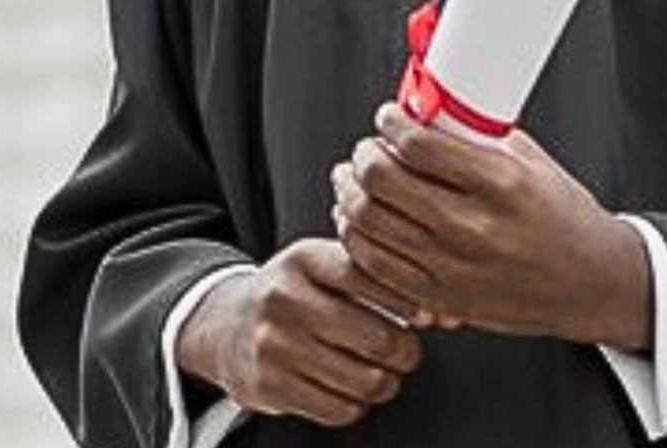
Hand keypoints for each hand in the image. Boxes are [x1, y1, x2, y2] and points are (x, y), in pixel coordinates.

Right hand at [175, 238, 422, 427]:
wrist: (226, 325)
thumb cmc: (296, 291)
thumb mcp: (323, 264)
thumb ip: (375, 275)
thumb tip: (439, 312)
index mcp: (304, 258)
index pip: (371, 276)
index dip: (408, 300)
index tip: (427, 315)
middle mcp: (284, 298)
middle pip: (373, 335)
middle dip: (404, 350)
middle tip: (409, 353)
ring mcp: (272, 344)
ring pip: (359, 378)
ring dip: (386, 382)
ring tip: (389, 375)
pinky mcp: (268, 387)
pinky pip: (335, 408)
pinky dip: (357, 405)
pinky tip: (357, 391)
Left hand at [332, 103, 652, 350]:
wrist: (589, 281)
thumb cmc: (563, 217)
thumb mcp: (531, 162)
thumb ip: (481, 138)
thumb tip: (434, 110)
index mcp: (501, 183)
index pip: (421, 146)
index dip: (391, 124)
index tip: (387, 117)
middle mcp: (475, 227)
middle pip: (385, 184)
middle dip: (365, 156)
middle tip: (368, 147)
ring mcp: (455, 268)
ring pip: (372, 226)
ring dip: (352, 195)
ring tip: (354, 180)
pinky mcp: (443, 300)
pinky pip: (378, 269)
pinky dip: (360, 240)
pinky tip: (361, 222)